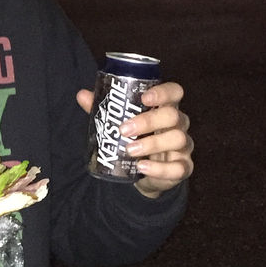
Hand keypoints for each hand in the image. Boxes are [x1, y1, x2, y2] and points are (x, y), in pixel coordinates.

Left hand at [76, 81, 193, 197]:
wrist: (144, 173)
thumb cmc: (136, 139)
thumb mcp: (121, 124)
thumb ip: (105, 110)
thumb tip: (82, 95)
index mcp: (165, 108)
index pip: (174, 92)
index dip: (163, 92)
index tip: (145, 97)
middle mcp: (179, 124)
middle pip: (173, 116)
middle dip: (148, 121)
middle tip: (123, 130)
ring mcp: (183, 146)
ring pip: (177, 139)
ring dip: (152, 144)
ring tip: (129, 150)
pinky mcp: (183, 167)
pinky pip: (178, 168)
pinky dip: (160, 168)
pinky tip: (142, 167)